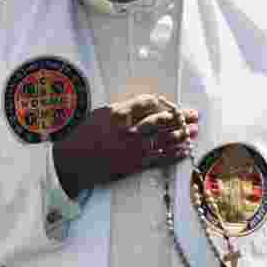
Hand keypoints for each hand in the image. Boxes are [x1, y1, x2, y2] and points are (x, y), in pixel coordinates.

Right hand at [53, 94, 199, 195]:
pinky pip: (161, 158)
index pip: (150, 103)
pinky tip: (185, 150)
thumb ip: (125, 109)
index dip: (166, 103)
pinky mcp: (135, 164)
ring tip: (195, 131)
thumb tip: (149, 104)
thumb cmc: (84, 135)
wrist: (71, 161)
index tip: (174, 104)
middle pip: (163, 120)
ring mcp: (133, 147)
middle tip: (195, 115)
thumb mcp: (102, 114)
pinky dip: (175, 154)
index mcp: (120, 112)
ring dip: (183, 135)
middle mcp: (130, 129)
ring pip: (165, 139)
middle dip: (182, 117)